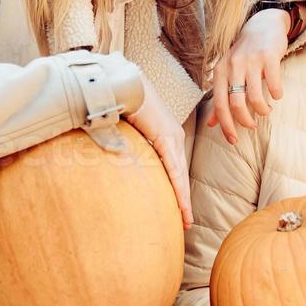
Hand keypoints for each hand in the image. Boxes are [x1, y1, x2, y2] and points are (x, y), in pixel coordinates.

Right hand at [125, 78, 190, 227]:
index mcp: (168, 135)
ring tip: (186, 219)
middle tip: (187, 221)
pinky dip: (177, 186)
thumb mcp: (129, 129)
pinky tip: (180, 202)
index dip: (178, 189)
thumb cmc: (124, 102)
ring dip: (183, 199)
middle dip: (184, 200)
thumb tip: (118, 157)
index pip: (175, 168)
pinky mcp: (165, 137)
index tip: (180, 207)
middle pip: (181, 175)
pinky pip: (172, 168)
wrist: (126, 84)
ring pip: (180, 176)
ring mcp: (172, 137)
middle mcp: (174, 137)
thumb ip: (129, 144)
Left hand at [206, 7, 289, 144]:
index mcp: (220, 71)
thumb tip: (211, 124)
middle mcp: (233, 65)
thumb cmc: (244, 55)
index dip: (225, 125)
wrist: (262, 25)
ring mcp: (251, 60)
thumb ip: (220, 98)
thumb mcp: (227, 73)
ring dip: (262, 111)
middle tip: (253, 126)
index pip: (219, 104)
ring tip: (265, 111)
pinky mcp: (269, 56)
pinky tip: (277, 95)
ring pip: (255, 97)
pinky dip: (276, 95)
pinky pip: (273, 85)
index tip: (233, 140)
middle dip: (245, 122)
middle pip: (236, 104)